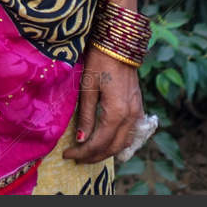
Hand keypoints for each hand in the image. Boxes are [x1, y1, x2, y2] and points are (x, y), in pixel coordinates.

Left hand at [65, 46, 144, 163]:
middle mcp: (131, 117)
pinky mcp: (138, 110)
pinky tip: (106, 145)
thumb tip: (81, 139)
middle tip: (75, 158)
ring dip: (106, 152)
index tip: (67, 155)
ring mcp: (137, 114)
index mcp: (116, 112)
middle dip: (94, 156)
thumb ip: (86, 115)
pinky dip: (118, 143)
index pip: (99, 142)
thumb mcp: (88, 88)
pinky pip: (130, 135)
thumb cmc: (99, 63)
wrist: (119, 48)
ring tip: (88, 154)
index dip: (83, 152)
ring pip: (124, 143)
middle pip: (113, 147)